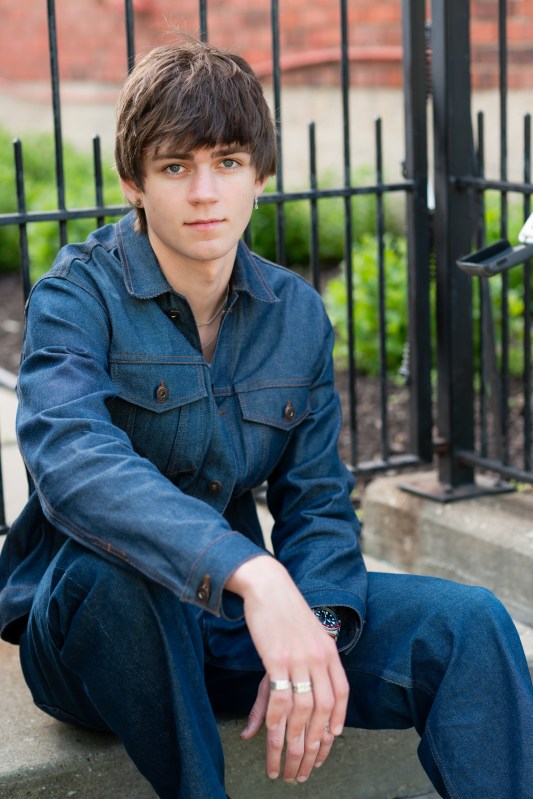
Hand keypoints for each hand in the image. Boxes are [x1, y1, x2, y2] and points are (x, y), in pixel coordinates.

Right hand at [227, 556, 348, 781]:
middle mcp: (319, 658)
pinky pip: (281, 699)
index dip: (336, 725)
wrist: (268, 584)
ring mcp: (300, 658)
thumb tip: (286, 695)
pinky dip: (277, 725)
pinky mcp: (278, 657)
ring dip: (293, 746)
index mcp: (329, 652)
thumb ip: (292, 676)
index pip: (340, 696)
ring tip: (284, 768)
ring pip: (302, 712)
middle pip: (322, 713)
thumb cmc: (282, 613)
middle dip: (313, 748)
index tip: (326, 747)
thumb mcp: (296, 642)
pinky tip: (272, 741)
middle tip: (302, 772)